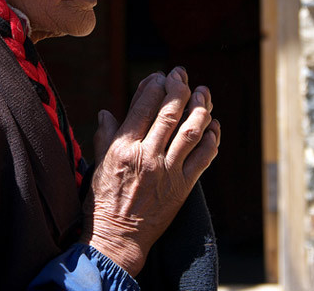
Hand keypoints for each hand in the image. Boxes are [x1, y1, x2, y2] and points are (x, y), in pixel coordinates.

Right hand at [81, 67, 220, 275]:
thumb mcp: (99, 164)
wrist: (118, 238)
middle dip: (179, 88)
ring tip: (204, 93)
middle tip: (182, 74)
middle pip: (170, 113)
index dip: (155, 85)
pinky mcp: (183, 187)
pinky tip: (214, 126)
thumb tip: (106, 111)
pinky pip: (205, 157)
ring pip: (192, 131)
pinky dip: (212, 139)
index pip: (144, 106)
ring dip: (201, 108)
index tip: (160, 75)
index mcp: (123, 147)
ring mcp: (168, 172)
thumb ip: (105, 135)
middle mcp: (147, 156)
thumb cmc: (103, 201)